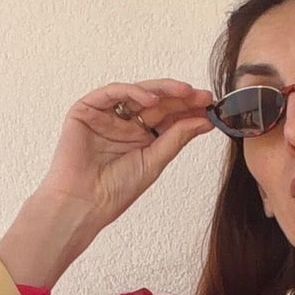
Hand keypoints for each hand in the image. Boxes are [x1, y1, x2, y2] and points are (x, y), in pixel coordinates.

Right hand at [36, 78, 216, 233]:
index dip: (188, 110)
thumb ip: (177, 138)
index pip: (168, 117)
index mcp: (141, 137)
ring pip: (137, 93)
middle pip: (156, 103)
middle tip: (203, 97)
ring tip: (185, 93)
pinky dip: (133, 92)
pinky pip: (112, 93)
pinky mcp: (87, 109)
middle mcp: (124, 123)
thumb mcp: (154, 162)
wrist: (84, 204)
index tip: (211, 108)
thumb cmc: (114, 191)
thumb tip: (205, 121)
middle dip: (180, 98)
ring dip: (162, 90)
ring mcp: (106, 114)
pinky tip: (153, 99)